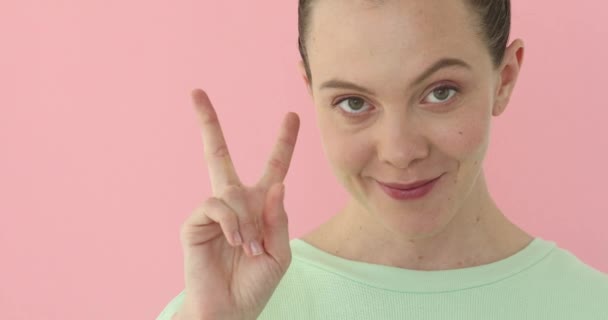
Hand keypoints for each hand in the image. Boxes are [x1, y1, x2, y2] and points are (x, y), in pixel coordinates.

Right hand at [175, 89, 299, 319]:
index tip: (293, 116)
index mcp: (259, 205)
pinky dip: (231, 223)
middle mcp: (234, 201)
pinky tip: (236, 242)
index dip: (284, 143)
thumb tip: (279, 184)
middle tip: (196, 92)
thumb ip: (279, 218)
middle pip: (218, 153)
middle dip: (208, 123)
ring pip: (229, 191)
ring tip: (249, 248)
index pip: (274, 167)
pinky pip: (215, 205)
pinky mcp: (194, 222)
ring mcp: (212, 211)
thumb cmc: (257, 282)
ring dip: (246, 221)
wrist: (231, 309)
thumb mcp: (281, 251)